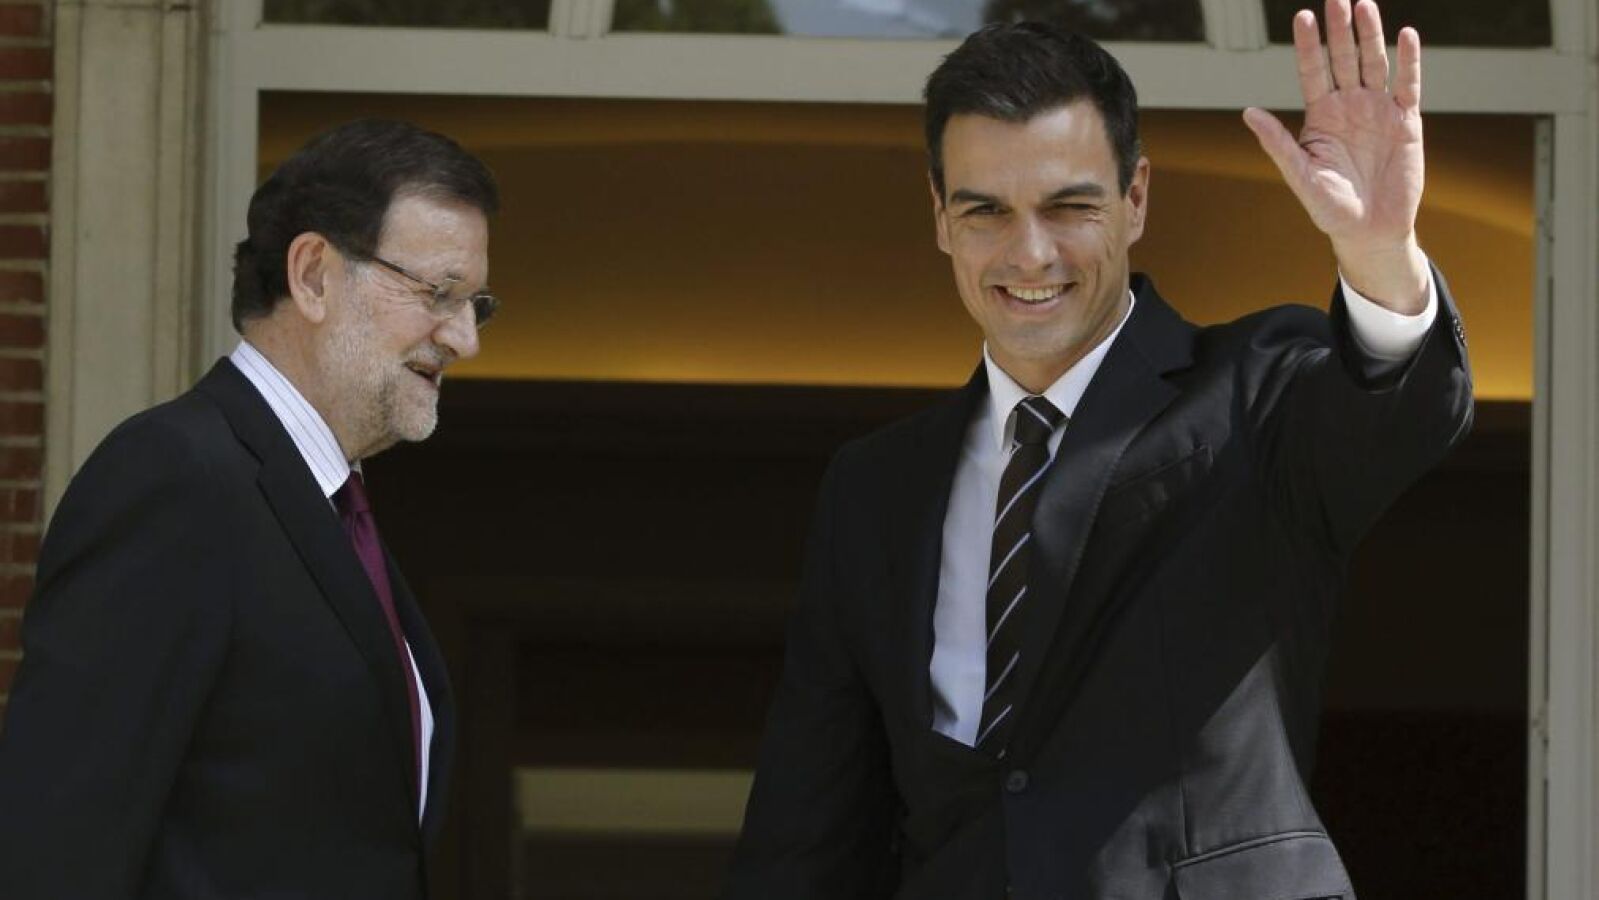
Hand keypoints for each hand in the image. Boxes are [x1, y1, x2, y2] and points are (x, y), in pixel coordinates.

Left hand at [1243, 0, 1428, 312]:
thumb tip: (1248, 113)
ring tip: (1364, 6)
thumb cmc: (1331, 207)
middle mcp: (1349, 106)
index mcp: (1321, 116)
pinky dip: (1408, 61)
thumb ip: (1277, 143)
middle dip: (1339, 29)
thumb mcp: (1299, 175)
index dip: (1308, 44)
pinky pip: (1408, 85)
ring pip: (1374, 64)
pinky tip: (1405, 36)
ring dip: (1370, 36)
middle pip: (1343, 59)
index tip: (1302, 16)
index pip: (1312, 71)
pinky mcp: (1406, 122)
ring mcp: (1378, 111)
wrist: (1370, 230)